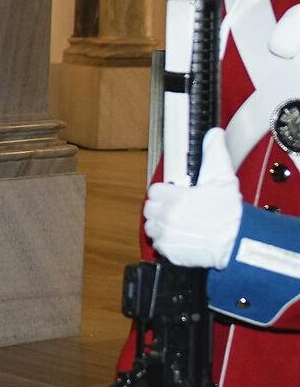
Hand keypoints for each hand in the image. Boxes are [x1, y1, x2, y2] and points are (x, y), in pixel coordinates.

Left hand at [143, 127, 240, 267]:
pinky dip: (167, 242)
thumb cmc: (231, 214)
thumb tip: (213, 134)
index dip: (164, 192)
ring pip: (151, 227)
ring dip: (161, 225)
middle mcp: (168, 216)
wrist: (238, 243)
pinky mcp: (169, 252)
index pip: (154, 191)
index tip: (174, 195)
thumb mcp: (224, 179)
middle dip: (160, 208)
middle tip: (177, 210)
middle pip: (149, 208)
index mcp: (177, 197)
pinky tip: (182, 238)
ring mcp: (166, 235)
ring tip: (180, 224)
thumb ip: (214, 154)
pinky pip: (158, 245)